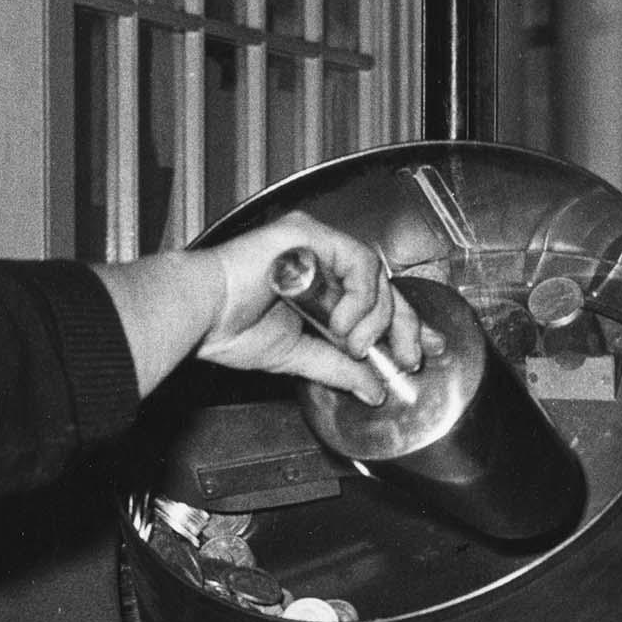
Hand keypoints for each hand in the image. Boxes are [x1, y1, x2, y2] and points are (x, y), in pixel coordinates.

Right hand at [191, 210, 432, 403]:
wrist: (200, 314)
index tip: (421, 349)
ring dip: (373, 317)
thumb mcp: (296, 355)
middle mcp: (318, 258)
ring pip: (375, 274)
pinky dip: (359, 296)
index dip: (403, 324)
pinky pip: (357, 260)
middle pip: (383, 285)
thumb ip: (337, 368)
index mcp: (315, 285)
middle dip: (403, 324)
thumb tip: (372, 388)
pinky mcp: (309, 233)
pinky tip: (341, 322)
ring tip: (351, 344)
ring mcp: (314, 243)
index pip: (374, 299)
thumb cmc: (228, 327)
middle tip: (406, 355)